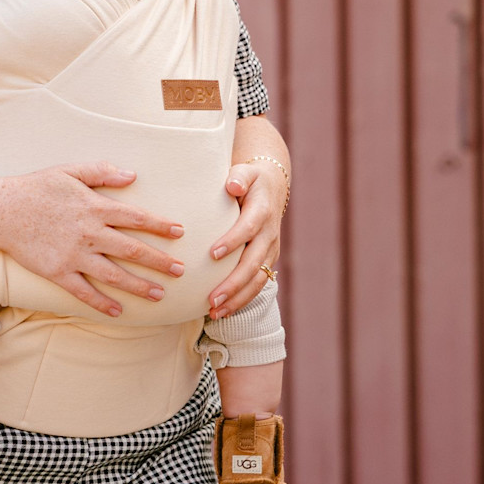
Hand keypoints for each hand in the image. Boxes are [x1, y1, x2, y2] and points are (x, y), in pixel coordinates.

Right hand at [0, 163, 185, 316]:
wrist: (0, 211)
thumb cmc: (36, 188)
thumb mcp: (69, 171)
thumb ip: (101, 172)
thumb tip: (132, 175)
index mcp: (94, 207)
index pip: (135, 217)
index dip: (159, 225)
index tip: (179, 232)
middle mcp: (88, 233)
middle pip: (132, 250)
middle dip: (159, 261)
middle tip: (181, 270)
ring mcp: (74, 256)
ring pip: (114, 274)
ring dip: (139, 285)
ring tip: (160, 294)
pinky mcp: (58, 273)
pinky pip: (84, 292)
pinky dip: (102, 303)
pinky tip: (119, 311)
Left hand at [206, 159, 284, 317]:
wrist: (272, 186)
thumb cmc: (249, 178)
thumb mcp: (245, 171)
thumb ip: (238, 177)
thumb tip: (232, 186)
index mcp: (262, 211)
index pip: (248, 228)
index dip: (232, 241)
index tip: (212, 254)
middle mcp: (269, 234)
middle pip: (253, 263)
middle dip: (233, 283)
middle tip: (211, 299)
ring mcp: (270, 249)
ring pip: (257, 279)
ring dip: (237, 298)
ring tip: (214, 312)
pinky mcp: (267, 259)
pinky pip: (257, 283)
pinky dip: (242, 299)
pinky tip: (223, 312)